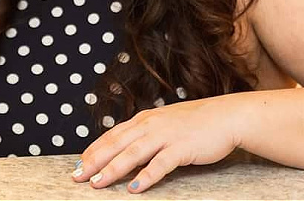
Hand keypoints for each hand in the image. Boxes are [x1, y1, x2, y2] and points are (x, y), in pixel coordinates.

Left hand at [72, 94, 241, 192]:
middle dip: (94, 161)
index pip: (112, 135)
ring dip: (113, 169)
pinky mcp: (181, 148)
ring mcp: (165, 135)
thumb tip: (126, 149)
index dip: (93, 150)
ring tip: (97, 182)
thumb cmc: (196, 122)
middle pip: (116, 144)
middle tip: (77, 176)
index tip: (78, 164)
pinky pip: (160, 164)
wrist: (225, 116)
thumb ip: (145, 134)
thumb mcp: (164, 123)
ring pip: (132, 154)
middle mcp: (150, 125)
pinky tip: (134, 188)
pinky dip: (145, 176)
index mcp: (144, 119)